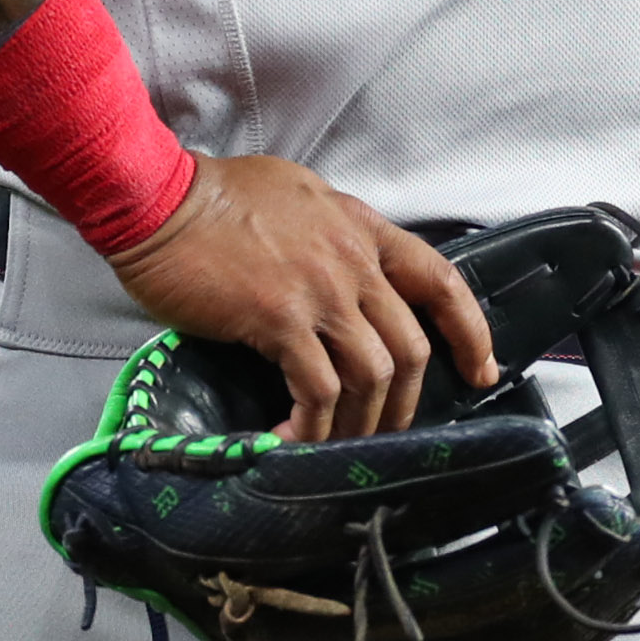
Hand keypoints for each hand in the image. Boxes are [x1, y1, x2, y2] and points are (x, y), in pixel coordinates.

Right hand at [104, 155, 502, 442]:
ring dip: (358, 422)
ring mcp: (320, 290)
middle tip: (383, 432)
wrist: (158, 198)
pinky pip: (318, 390)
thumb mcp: (297, 196)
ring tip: (331, 445)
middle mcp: (352, 260)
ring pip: (373, 375)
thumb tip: (339, 275)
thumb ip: (331, 236)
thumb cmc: (214, 196)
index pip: (440, 279)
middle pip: (411, 345)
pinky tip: (290, 438)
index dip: (469, 330)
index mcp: (361, 227)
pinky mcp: (279, 319)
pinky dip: (311, 425)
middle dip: (404, 401)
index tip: (481, 369)